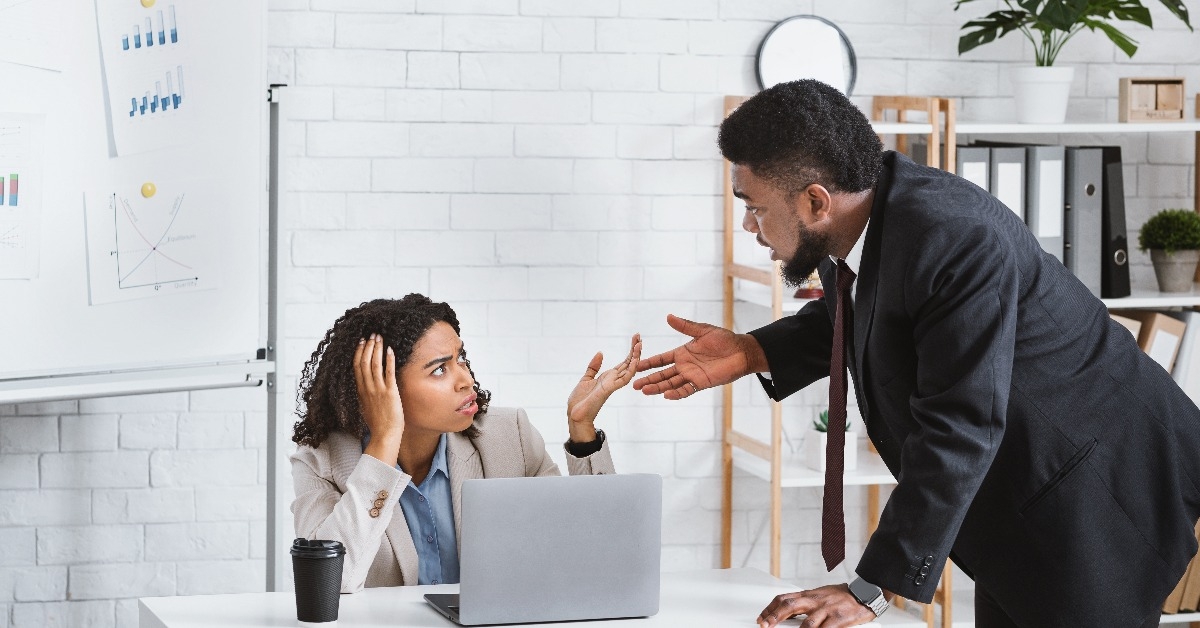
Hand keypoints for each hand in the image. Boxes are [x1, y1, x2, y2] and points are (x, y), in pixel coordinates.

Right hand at [354, 334, 403, 462]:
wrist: (385, 435)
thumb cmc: (378, 423)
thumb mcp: (367, 406)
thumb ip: (366, 394)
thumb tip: (368, 386)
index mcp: (361, 391)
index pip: (357, 366)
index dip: (359, 352)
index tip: (361, 342)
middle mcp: (367, 388)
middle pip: (364, 362)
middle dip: (368, 346)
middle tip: (372, 335)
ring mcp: (378, 390)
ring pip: (374, 364)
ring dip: (377, 349)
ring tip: (380, 338)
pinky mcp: (390, 393)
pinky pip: (388, 373)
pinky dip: (389, 360)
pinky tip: (391, 350)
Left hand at [566, 333, 641, 441]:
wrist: (575, 415)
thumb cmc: (580, 401)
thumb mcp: (586, 378)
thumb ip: (593, 366)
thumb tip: (600, 352)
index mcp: (609, 377)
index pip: (623, 362)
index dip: (630, 351)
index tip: (635, 339)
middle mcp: (613, 380)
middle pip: (628, 363)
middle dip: (635, 350)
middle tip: (639, 337)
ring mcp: (613, 385)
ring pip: (629, 369)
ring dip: (635, 357)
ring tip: (639, 344)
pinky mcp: (609, 389)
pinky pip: (623, 379)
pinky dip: (630, 369)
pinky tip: (634, 359)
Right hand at [632, 314, 766, 398]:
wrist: (742, 351)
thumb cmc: (724, 340)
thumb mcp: (703, 330)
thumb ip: (685, 326)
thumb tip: (669, 316)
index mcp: (682, 353)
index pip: (662, 359)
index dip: (649, 363)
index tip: (636, 365)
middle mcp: (685, 366)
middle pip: (663, 374)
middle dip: (649, 379)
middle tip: (634, 384)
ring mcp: (692, 375)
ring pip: (671, 383)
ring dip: (658, 387)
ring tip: (644, 391)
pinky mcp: (702, 383)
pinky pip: (687, 389)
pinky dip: (677, 393)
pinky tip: (666, 395)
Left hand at [757, 585, 875, 627]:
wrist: (864, 594)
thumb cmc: (841, 597)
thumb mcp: (820, 596)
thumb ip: (805, 603)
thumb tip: (788, 614)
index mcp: (809, 595)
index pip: (783, 598)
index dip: (770, 608)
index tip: (761, 618)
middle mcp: (815, 600)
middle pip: (789, 606)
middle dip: (774, 617)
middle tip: (765, 626)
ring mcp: (826, 610)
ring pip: (806, 624)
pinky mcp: (838, 619)